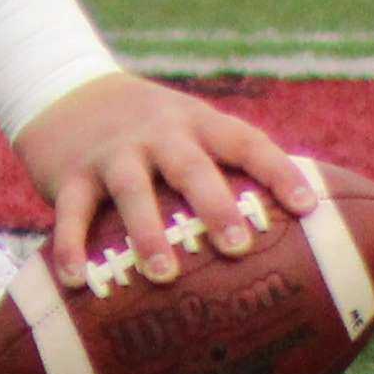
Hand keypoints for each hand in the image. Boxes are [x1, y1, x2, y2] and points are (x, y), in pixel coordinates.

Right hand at [16, 71, 317, 286]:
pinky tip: (76, 281)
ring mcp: (113, 152)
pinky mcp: (71, 172)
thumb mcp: (190, 133)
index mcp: (198, 124)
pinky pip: (71, 209)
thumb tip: (292, 247)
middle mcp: (158, 133)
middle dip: (214, 205)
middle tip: (237, 247)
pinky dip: (71, 243)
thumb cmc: (150, 135)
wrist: (66, 92)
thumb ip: (226, 174)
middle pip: (191, 166)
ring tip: (164, 275)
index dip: (277, 171)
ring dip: (148, 231)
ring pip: (132, 188)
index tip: (306, 208)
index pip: (245, 142)